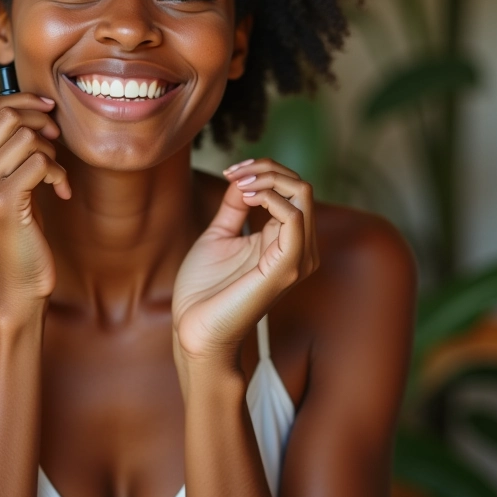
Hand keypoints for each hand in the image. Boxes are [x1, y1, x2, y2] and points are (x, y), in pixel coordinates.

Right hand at [0, 93, 70, 320]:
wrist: (15, 285)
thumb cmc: (16, 233)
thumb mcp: (1, 185)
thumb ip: (4, 149)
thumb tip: (29, 106)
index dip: (22, 100)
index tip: (47, 110)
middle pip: (7, 115)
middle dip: (41, 121)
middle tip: (56, 140)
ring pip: (26, 137)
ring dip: (52, 151)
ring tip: (55, 174)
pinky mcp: (2, 202)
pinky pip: (41, 162)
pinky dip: (59, 173)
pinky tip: (61, 191)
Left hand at [172, 158, 317, 369]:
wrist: (193, 328)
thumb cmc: (204, 288)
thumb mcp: (220, 234)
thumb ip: (235, 206)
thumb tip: (244, 178)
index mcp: (284, 240)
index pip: (293, 189)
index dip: (263, 170)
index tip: (230, 171)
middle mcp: (298, 247)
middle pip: (301, 186)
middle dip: (266, 168)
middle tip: (233, 172)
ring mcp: (296, 258)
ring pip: (303, 194)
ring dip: (267, 177)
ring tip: (237, 184)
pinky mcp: (286, 268)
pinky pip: (295, 218)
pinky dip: (271, 197)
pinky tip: (246, 198)